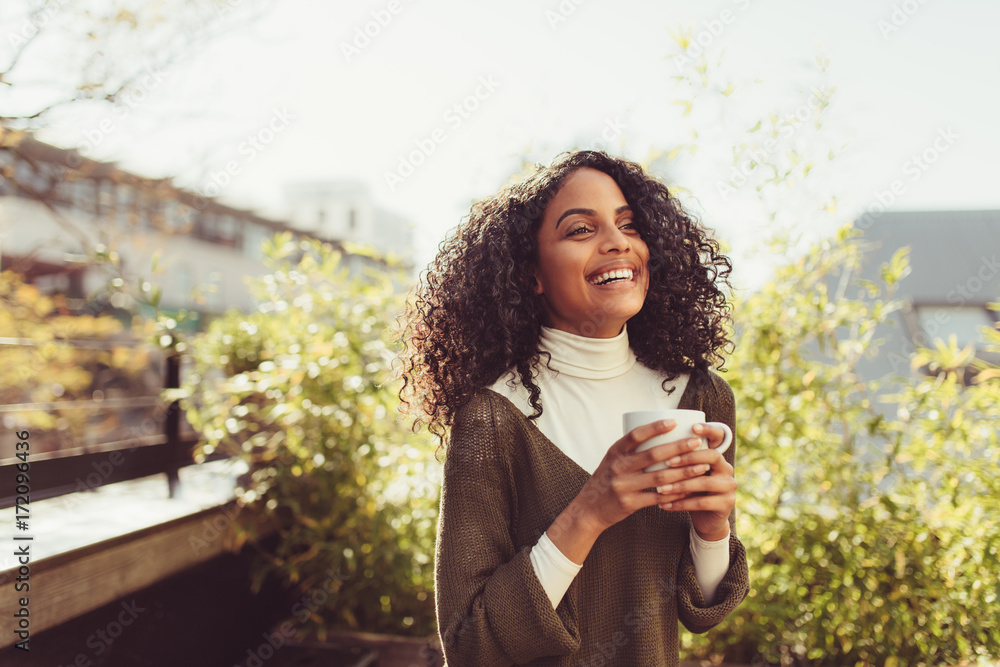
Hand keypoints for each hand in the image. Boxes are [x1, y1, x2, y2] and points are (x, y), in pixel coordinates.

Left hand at [654, 422, 736, 540]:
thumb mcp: (683, 472)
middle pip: (712, 456)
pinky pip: (702, 503)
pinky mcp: (727, 504)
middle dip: (688, 458)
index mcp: (717, 456)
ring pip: (704, 482)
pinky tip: (664, 505)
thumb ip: (675, 459)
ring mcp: (729, 486)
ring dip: (680, 485)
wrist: (705, 517)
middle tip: (668, 462)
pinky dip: (681, 503)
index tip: (692, 428)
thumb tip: (647, 445)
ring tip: (660, 489)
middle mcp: (726, 468)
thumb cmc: (688, 490)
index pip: (719, 436)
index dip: (708, 430)